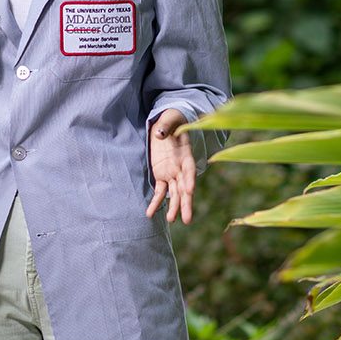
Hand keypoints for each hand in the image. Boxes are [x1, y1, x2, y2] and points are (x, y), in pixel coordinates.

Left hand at [145, 108, 196, 224]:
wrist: (167, 123)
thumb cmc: (171, 119)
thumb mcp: (170, 119)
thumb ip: (166, 127)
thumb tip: (160, 134)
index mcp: (186, 154)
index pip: (189, 169)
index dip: (190, 180)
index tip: (190, 190)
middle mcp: (181, 167)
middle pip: (185, 188)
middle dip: (185, 203)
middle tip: (187, 219)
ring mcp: (171, 173)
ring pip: (175, 193)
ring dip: (173, 207)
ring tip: (171, 220)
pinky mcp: (161, 176)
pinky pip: (159, 191)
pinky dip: (156, 202)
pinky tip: (150, 213)